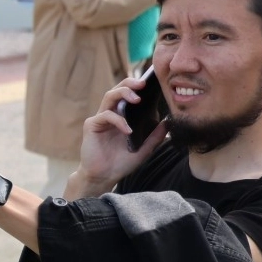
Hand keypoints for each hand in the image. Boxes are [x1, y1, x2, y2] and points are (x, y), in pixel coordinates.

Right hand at [67, 78, 168, 197]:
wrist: (104, 177)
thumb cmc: (121, 163)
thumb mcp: (144, 149)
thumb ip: (155, 136)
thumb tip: (169, 122)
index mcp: (122, 116)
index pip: (129, 94)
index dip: (138, 86)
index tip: (153, 83)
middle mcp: (110, 114)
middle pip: (117, 89)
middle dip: (130, 83)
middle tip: (143, 84)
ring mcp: (100, 119)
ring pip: (109, 97)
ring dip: (123, 94)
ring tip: (137, 99)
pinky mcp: (91, 126)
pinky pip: (105, 116)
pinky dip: (118, 120)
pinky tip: (127, 130)